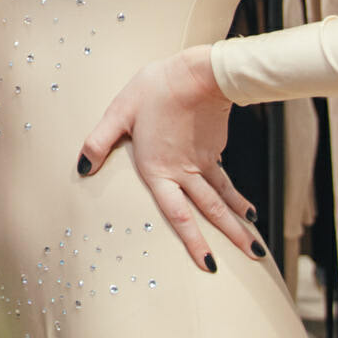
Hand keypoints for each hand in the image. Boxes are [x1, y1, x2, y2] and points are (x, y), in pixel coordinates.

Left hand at [76, 45, 260, 272]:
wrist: (199, 73)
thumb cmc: (156, 89)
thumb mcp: (119, 113)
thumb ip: (99, 142)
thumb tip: (82, 168)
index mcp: (159, 170)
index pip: (177, 215)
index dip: (193, 241)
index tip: (208, 264)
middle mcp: (185, 172)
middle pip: (211, 211)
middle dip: (231, 237)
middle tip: (254, 258)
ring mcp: (204, 161)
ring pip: (224, 197)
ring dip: (238, 220)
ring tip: (254, 243)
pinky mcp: (215, 146)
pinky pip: (224, 177)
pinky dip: (235, 194)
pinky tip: (241, 203)